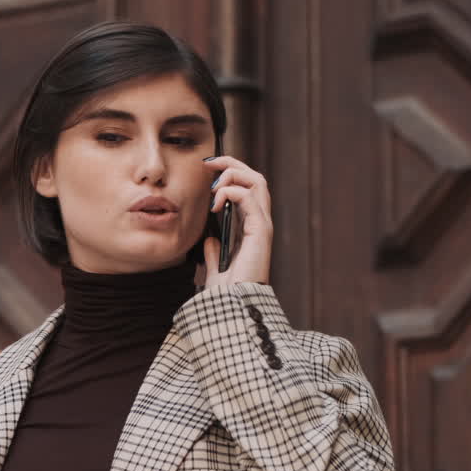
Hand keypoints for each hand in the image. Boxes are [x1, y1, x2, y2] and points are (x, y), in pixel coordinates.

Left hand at [203, 155, 272, 286]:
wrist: (233, 307)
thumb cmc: (228, 294)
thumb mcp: (217, 271)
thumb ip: (215, 255)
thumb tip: (209, 242)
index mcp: (251, 230)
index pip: (248, 189)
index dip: (230, 174)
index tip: (208, 169)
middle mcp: (260, 224)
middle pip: (255, 178)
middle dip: (233, 164)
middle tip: (210, 163)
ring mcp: (262, 226)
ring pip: (257, 181)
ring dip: (233, 174)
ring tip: (214, 187)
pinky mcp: (260, 231)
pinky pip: (249, 197)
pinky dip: (231, 191)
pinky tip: (216, 203)